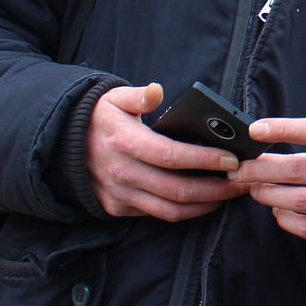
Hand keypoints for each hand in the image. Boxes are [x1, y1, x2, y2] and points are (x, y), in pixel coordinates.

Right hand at [85, 83, 249, 220]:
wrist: (62, 144)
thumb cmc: (99, 117)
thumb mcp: (114, 98)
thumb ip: (139, 95)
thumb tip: (156, 90)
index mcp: (125, 142)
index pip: (171, 156)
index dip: (204, 160)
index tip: (232, 159)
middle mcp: (123, 173)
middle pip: (177, 190)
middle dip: (216, 189)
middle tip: (243, 182)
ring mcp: (120, 194)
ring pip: (171, 210)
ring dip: (205, 206)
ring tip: (230, 194)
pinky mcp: (118, 208)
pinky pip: (157, 215)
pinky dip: (184, 211)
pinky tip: (204, 201)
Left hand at [227, 118, 305, 248]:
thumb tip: (259, 145)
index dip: (284, 128)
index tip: (255, 130)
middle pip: (300, 170)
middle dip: (261, 169)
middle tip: (239, 169)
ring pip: (301, 200)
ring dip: (269, 195)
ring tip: (254, 190)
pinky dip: (286, 219)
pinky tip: (277, 211)